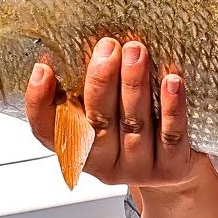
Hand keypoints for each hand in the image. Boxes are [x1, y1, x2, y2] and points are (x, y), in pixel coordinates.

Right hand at [24, 37, 208, 188]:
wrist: (178, 174)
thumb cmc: (137, 132)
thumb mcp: (107, 115)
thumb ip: (90, 91)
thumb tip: (84, 43)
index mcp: (79, 148)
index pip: (48, 132)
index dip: (39, 104)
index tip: (42, 70)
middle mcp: (105, 163)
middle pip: (97, 122)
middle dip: (101, 81)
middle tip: (108, 47)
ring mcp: (138, 168)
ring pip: (134, 124)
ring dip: (134, 85)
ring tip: (136, 51)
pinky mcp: (171, 168)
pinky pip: (171, 135)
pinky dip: (171, 107)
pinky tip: (172, 80)